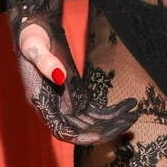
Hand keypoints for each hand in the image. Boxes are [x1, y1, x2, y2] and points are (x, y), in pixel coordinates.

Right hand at [15, 17, 138, 145]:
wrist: (37, 30)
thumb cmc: (32, 36)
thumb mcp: (34, 45)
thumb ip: (44, 61)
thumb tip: (60, 77)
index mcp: (41, 101)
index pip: (60, 129)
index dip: (79, 136)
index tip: (99, 135)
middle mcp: (54, 107)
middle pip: (81, 130)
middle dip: (105, 130)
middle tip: (128, 121)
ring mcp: (67, 103)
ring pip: (92, 123)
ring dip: (113, 122)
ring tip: (134, 114)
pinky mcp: (77, 95)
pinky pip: (96, 110)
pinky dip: (113, 110)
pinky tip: (129, 104)